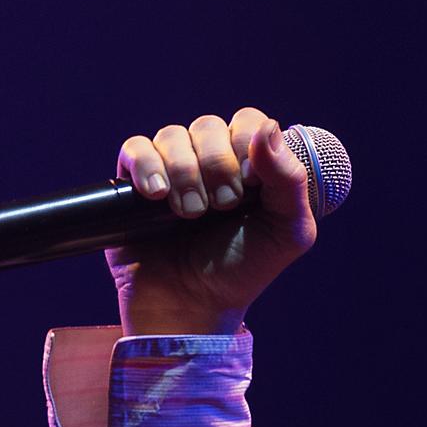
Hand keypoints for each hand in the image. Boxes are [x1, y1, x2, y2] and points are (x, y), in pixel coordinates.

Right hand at [106, 106, 317, 334]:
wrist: (193, 305)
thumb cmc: (244, 270)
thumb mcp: (287, 232)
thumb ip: (290, 180)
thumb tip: (270, 127)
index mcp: (252, 166)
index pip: (249, 122)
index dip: (248, 143)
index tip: (252, 184)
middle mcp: (212, 161)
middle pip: (209, 125)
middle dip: (217, 165)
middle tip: (223, 207)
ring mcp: (173, 169)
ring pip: (173, 135)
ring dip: (185, 174)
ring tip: (190, 214)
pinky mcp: (135, 183)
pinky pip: (136, 148)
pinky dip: (147, 167)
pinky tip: (157, 196)